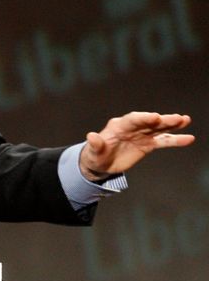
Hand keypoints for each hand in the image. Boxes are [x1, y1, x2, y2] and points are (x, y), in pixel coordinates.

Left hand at [80, 112, 194, 180]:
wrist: (101, 163)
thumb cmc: (95, 155)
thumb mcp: (93, 152)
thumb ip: (95, 144)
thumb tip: (91, 136)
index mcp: (118, 126)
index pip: (132, 120)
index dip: (144, 118)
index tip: (156, 117)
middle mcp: (131, 127)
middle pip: (148, 121)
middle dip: (162, 120)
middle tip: (177, 118)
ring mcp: (140, 134)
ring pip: (158, 128)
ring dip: (171, 124)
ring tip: (185, 120)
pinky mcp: (147, 144)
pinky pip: (163, 140)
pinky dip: (175, 139)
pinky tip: (188, 138)